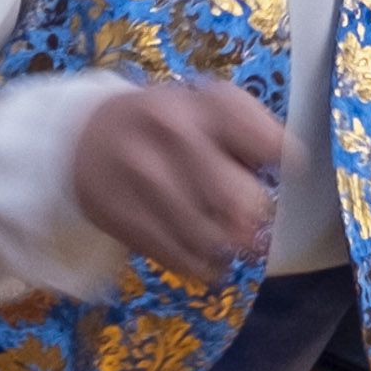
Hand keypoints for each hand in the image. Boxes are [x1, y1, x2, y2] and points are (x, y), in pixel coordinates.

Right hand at [67, 77, 286, 281]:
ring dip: (230, 248)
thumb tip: (291, 165)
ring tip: (229, 243)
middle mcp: (174, 135)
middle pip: (243, 202)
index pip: (270, 145)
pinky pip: (182, 260)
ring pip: (214, 239)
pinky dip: (204, 268)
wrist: (79, 139)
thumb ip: (250, 127)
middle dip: (255, 218)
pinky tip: (206, 259)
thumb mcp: (204, 102)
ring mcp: (144, 179)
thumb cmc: (161, 122)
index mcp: (203, 104)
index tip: (275, 172)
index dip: (283, 165)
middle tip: (251, 221)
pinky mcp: (123, 220)